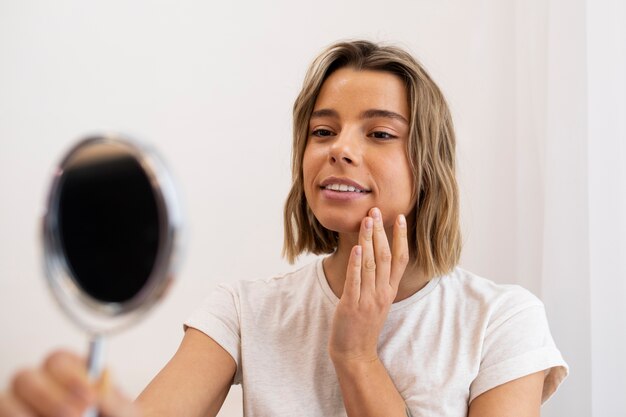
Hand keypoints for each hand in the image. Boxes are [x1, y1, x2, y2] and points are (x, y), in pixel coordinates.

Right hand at [0, 350, 138, 416]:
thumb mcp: (121, 414)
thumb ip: (114, 400)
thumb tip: (100, 388)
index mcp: (68, 376)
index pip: (58, 361)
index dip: (72, 377)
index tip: (92, 396)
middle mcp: (39, 388)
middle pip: (25, 376)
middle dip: (50, 397)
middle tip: (79, 414)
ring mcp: (20, 407)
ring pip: (6, 399)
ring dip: (31, 412)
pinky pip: (4, 416)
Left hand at [328, 207, 408, 364]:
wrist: (354, 352)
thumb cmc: (363, 325)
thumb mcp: (377, 301)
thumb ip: (378, 280)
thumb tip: (374, 255)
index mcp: (389, 291)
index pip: (400, 259)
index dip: (401, 237)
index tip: (400, 218)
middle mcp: (382, 293)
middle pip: (385, 256)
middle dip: (381, 232)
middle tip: (376, 211)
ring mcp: (367, 299)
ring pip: (371, 264)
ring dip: (368, 240)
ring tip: (367, 221)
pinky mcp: (351, 305)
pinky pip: (355, 280)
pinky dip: (356, 263)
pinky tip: (357, 247)